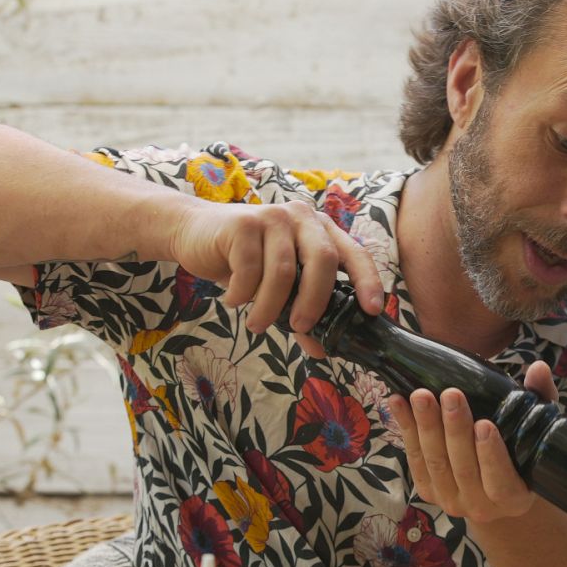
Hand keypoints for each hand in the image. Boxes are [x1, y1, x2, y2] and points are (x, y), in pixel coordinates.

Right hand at [168, 200, 384, 355]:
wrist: (193, 232)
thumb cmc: (243, 261)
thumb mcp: (277, 285)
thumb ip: (300, 309)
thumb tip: (322, 350)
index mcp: (320, 229)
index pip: (354, 253)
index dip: (368, 281)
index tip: (373, 310)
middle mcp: (301, 217)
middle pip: (323, 260)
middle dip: (315, 301)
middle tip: (301, 328)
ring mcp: (272, 216)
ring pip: (283, 272)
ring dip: (270, 308)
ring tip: (258, 324)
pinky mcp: (242, 224)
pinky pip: (249, 270)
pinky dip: (242, 294)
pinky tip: (234, 299)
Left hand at [388, 360, 558, 522]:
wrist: (495, 492)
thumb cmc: (521, 453)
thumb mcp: (537, 429)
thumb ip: (541, 399)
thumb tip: (540, 368)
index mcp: (514, 499)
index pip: (501, 481)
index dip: (491, 454)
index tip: (484, 424)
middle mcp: (482, 507)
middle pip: (463, 467)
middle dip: (454, 429)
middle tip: (451, 395)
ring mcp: (451, 500)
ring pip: (435, 462)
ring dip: (425, 426)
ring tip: (421, 395)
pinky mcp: (428, 491)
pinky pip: (415, 459)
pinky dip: (406, 429)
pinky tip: (398, 403)